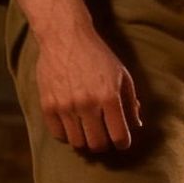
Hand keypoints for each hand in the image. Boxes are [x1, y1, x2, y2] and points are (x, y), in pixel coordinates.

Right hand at [35, 21, 141, 154]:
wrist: (65, 37)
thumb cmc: (97, 56)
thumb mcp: (122, 75)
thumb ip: (130, 102)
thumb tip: (136, 125)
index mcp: (109, 96)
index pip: (119, 136)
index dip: (123, 143)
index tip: (122, 142)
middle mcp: (87, 104)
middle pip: (97, 144)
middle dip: (104, 144)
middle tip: (105, 136)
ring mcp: (65, 106)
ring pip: (77, 143)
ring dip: (85, 140)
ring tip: (88, 130)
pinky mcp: (48, 105)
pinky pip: (58, 135)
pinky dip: (67, 135)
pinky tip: (73, 125)